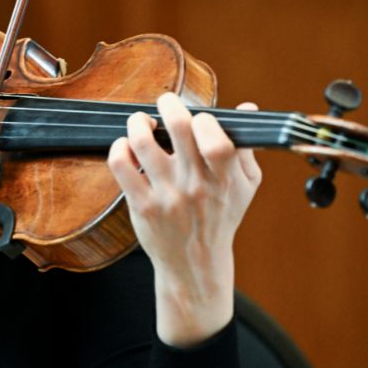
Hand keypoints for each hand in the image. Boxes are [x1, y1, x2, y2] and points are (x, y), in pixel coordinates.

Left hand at [107, 92, 261, 346]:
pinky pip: (121, 165)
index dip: (206, 120)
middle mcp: (194, 186)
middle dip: (170, 104)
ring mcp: (166, 195)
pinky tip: (127, 146)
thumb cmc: (221, 217)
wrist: (195, 264)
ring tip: (142, 122)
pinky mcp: (141, 205)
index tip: (199, 118)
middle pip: (179, 129)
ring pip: (142, 141)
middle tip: (166, 102)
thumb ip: (245, 147)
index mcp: (224, 179)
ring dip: (138, 121)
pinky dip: (119, 146)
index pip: (217, 141)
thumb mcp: (245, 186)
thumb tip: (247, 108)